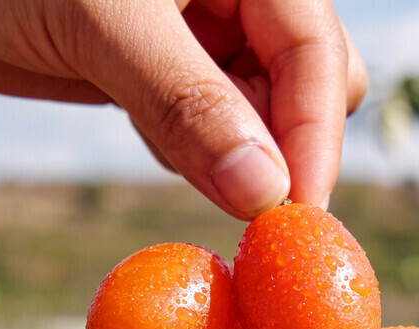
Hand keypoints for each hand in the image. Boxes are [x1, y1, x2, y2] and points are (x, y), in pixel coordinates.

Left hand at [0, 0, 366, 218]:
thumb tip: (265, 194)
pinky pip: (216, 128)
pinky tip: (147, 132)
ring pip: (264, 115)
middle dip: (280, 144)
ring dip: (232, 154)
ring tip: (160, 138)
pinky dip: (195, 151)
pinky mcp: (171, 74)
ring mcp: (206, 35)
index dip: (312, 135)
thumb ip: (188, 103)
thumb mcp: (102, 24)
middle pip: (310, 84)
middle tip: (239, 201)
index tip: (292, 215)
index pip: (316, 52)